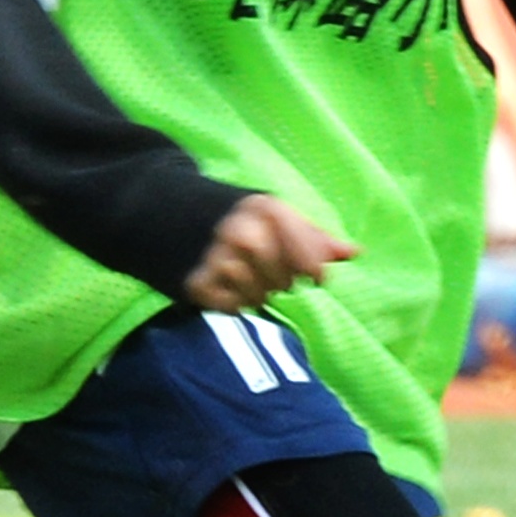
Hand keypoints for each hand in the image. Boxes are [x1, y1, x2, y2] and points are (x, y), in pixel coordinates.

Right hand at [184, 194, 354, 312]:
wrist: (160, 211)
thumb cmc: (232, 216)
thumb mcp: (271, 215)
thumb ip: (312, 236)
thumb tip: (355, 252)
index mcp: (265, 209)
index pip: (306, 252)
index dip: (314, 269)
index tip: (317, 279)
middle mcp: (240, 231)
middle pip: (283, 279)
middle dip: (282, 282)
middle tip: (270, 275)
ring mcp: (215, 257)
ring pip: (258, 296)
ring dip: (258, 294)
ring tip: (246, 279)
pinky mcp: (194, 282)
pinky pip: (232, 307)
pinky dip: (234, 303)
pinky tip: (226, 287)